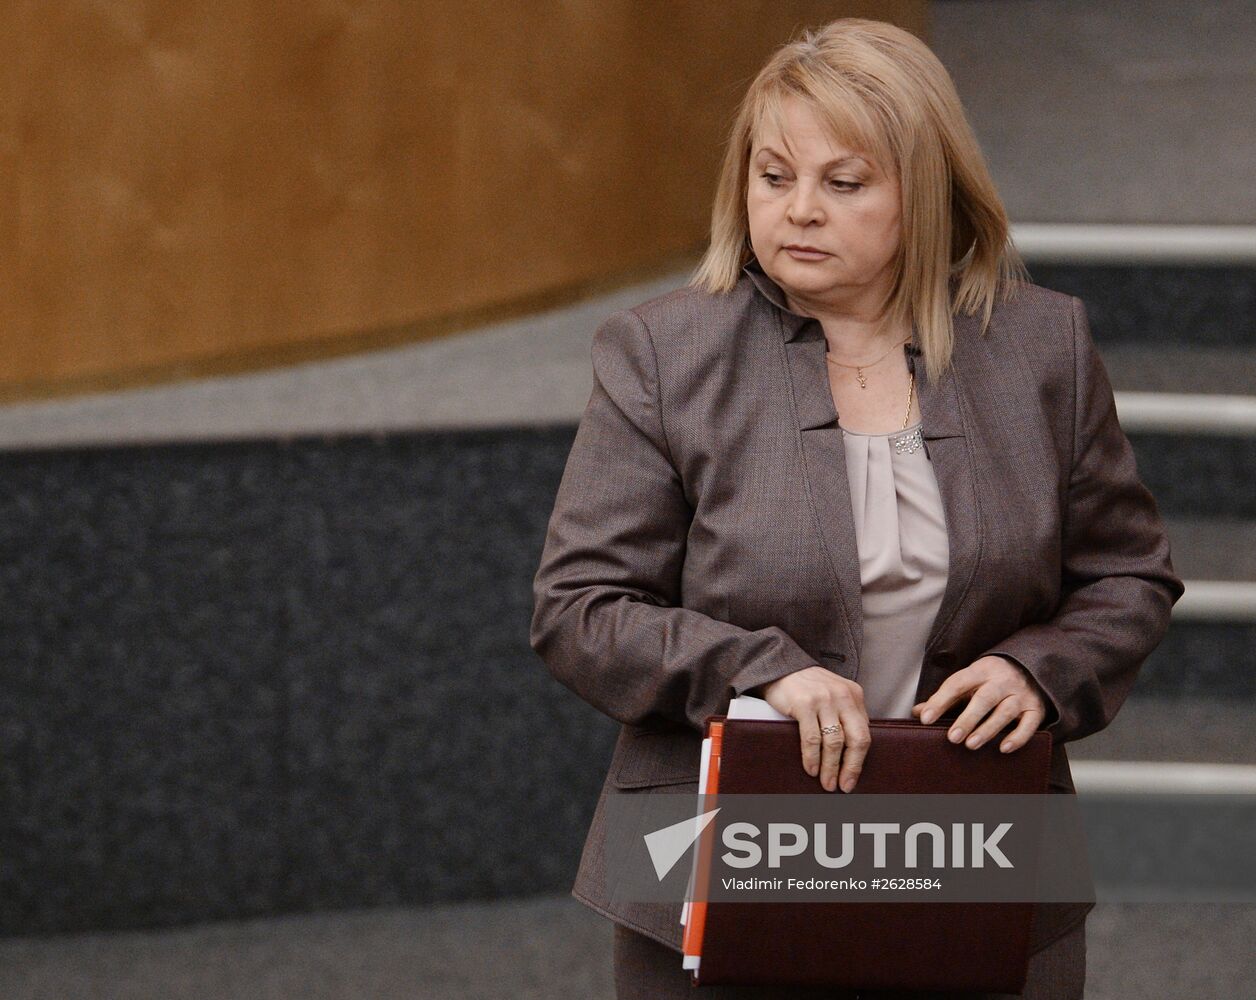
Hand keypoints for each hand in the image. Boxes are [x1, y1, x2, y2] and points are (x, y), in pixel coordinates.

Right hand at [757, 667, 870, 792]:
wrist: (780, 666)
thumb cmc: (807, 686)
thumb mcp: (835, 694)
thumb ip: (846, 716)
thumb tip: (853, 753)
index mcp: (854, 695)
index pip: (864, 734)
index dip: (858, 761)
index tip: (851, 780)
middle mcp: (843, 696)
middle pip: (856, 739)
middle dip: (850, 767)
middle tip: (841, 785)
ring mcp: (824, 699)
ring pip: (833, 742)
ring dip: (830, 767)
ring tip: (825, 782)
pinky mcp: (804, 703)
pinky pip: (811, 738)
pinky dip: (812, 757)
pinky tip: (811, 768)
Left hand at [911, 655, 1047, 752]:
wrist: (1028, 666)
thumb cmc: (989, 679)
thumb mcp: (968, 681)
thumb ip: (945, 697)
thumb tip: (918, 712)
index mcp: (980, 670)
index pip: (957, 683)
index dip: (940, 701)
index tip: (925, 718)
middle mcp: (1002, 681)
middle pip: (984, 698)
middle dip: (968, 718)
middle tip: (952, 738)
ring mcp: (1021, 694)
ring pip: (1005, 711)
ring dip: (988, 729)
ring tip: (971, 744)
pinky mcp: (1036, 708)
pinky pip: (1029, 723)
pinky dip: (1018, 736)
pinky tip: (1004, 748)